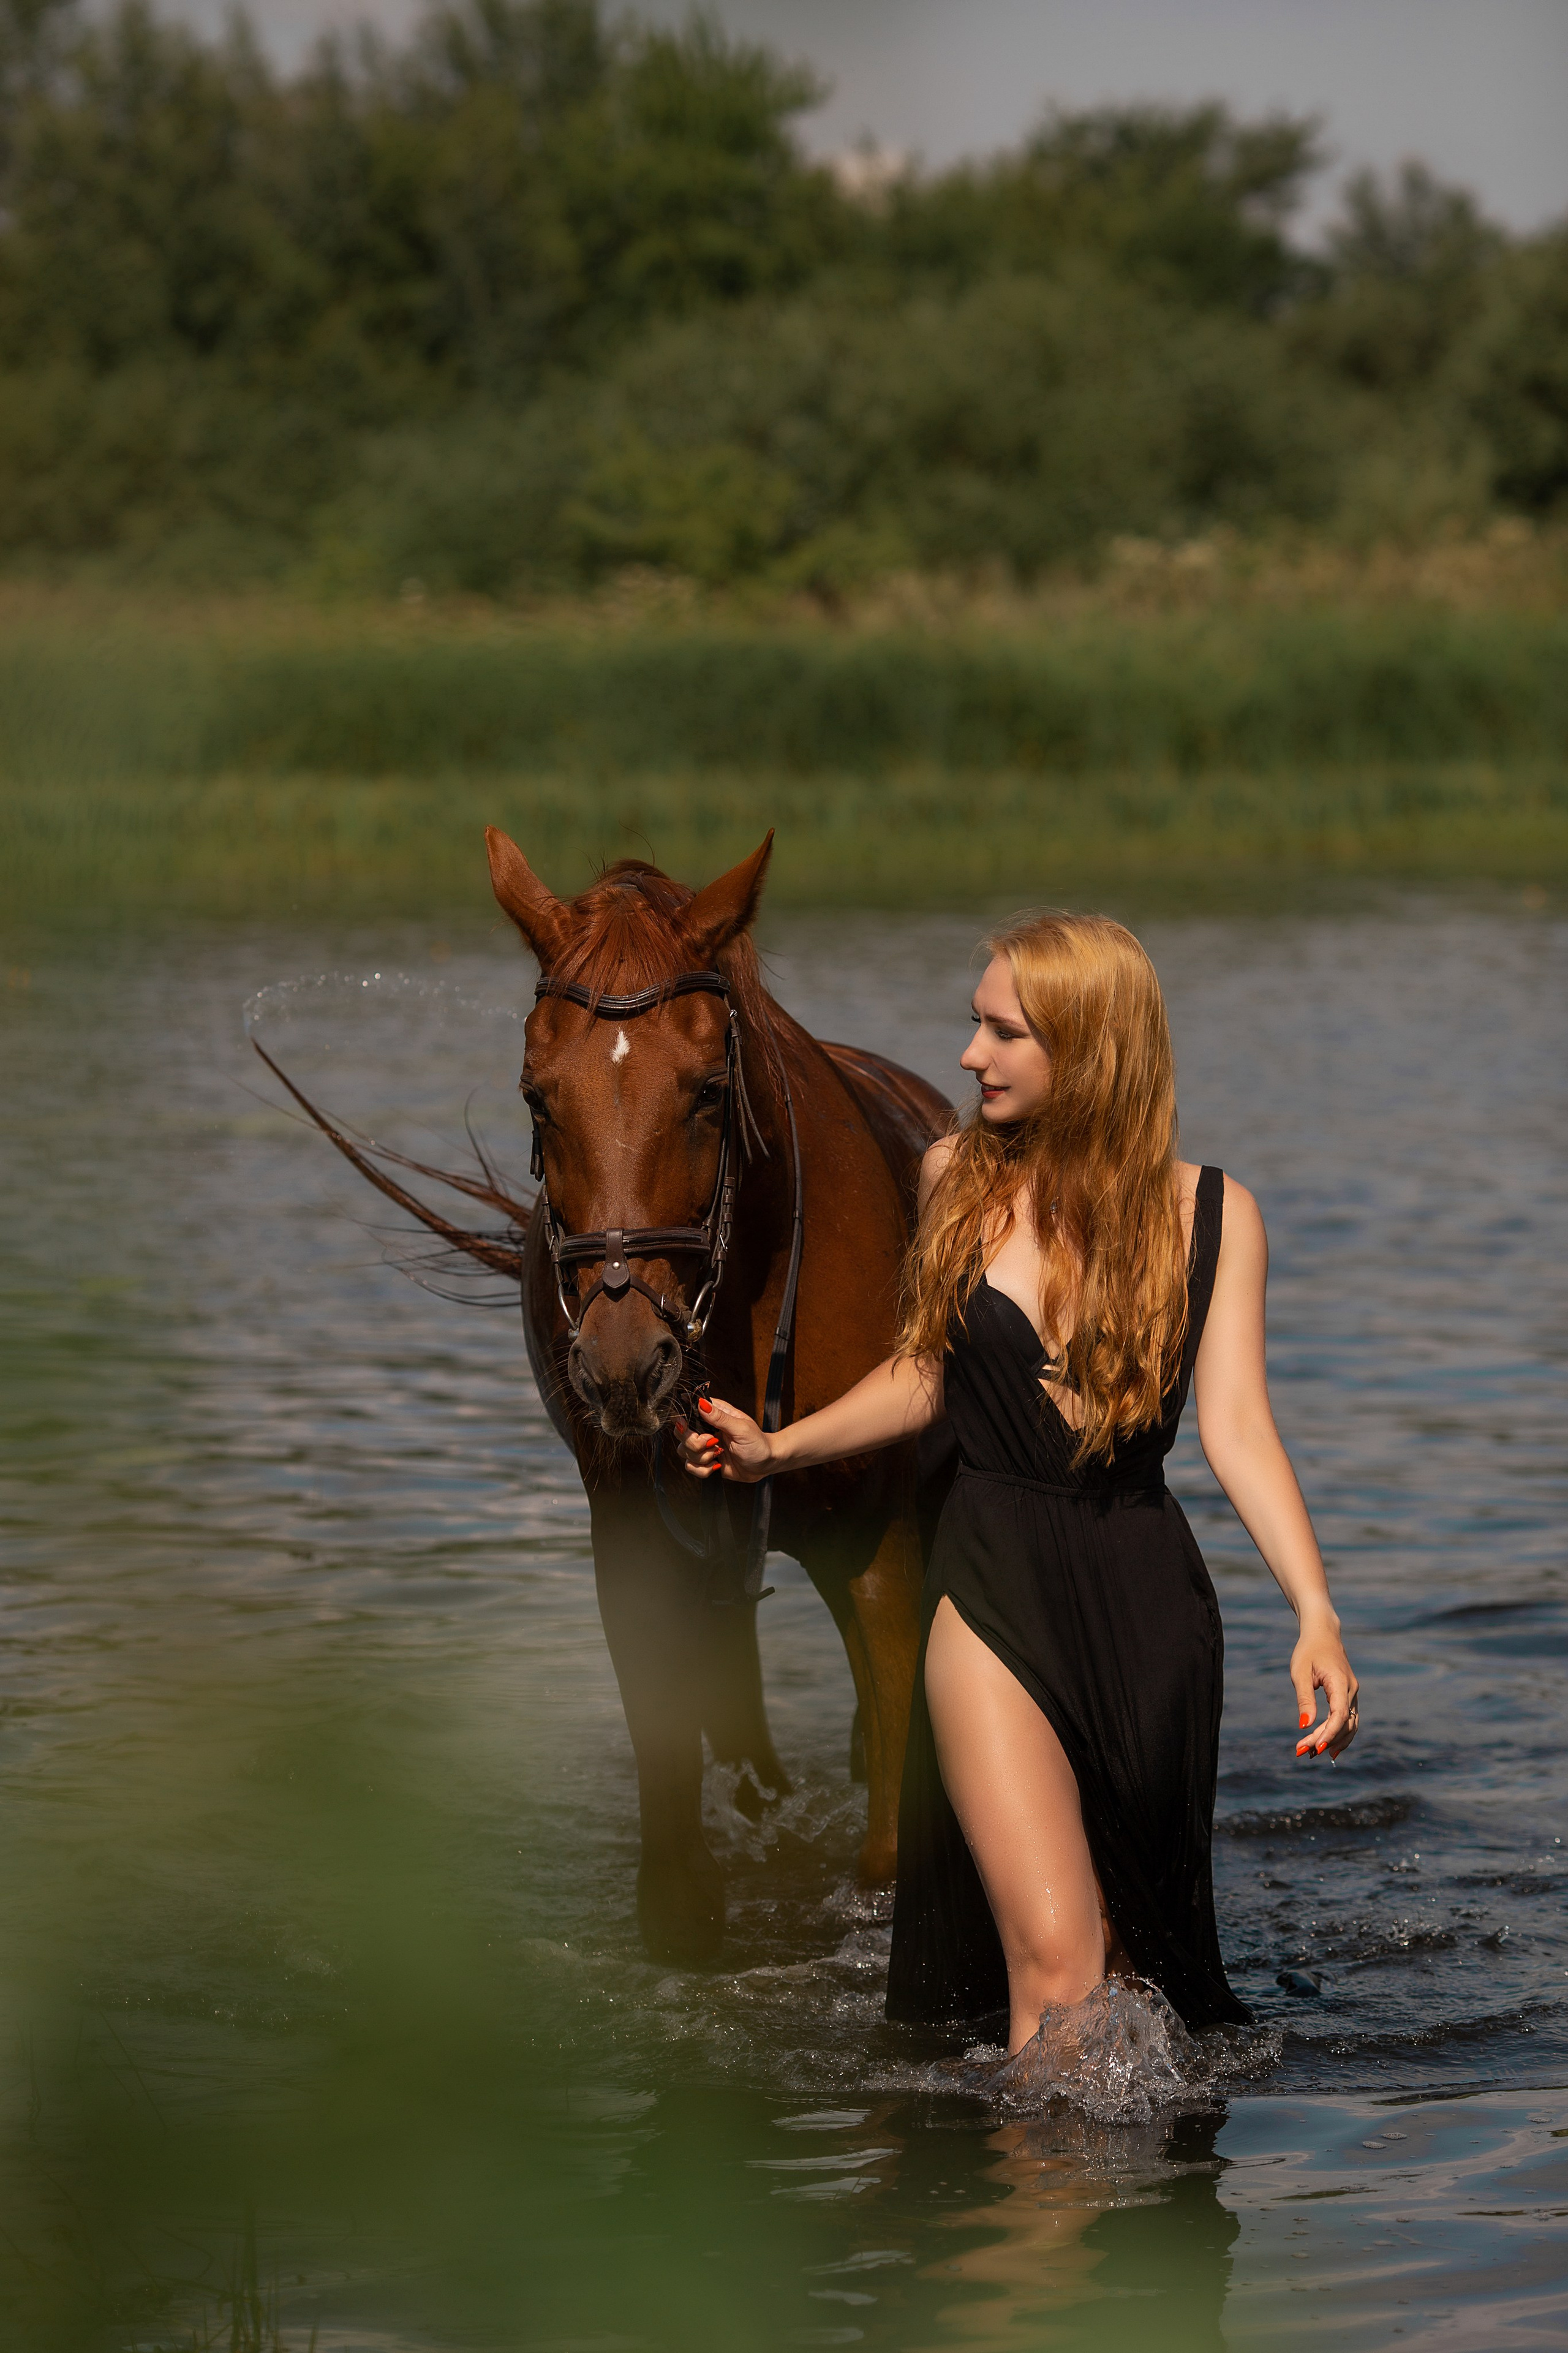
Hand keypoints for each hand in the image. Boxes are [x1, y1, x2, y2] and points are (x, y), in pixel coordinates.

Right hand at [677, 1396, 774, 1483]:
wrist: (765, 1464)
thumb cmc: (758, 1443)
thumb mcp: (741, 1428)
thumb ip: (719, 1417)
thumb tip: (701, 1403)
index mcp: (713, 1415)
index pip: (688, 1413)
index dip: (687, 1423)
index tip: (701, 1432)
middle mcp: (705, 1429)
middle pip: (681, 1434)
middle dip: (695, 1443)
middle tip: (714, 1443)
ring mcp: (704, 1446)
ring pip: (683, 1451)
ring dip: (701, 1458)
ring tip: (718, 1455)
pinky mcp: (705, 1461)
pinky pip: (690, 1467)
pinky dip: (702, 1470)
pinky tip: (716, 1466)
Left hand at [1292, 1622, 1358, 1760]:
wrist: (1323, 1633)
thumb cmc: (1308, 1651)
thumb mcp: (1300, 1673)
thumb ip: (1304, 1699)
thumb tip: (1305, 1726)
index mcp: (1340, 1682)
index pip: (1339, 1715)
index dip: (1329, 1734)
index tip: (1314, 1748)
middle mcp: (1351, 1690)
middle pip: (1344, 1723)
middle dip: (1325, 1740)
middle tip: (1303, 1752)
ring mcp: (1352, 1693)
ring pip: (1350, 1724)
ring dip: (1334, 1740)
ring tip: (1312, 1753)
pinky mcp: (1348, 1695)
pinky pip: (1349, 1719)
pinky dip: (1340, 1733)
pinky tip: (1328, 1746)